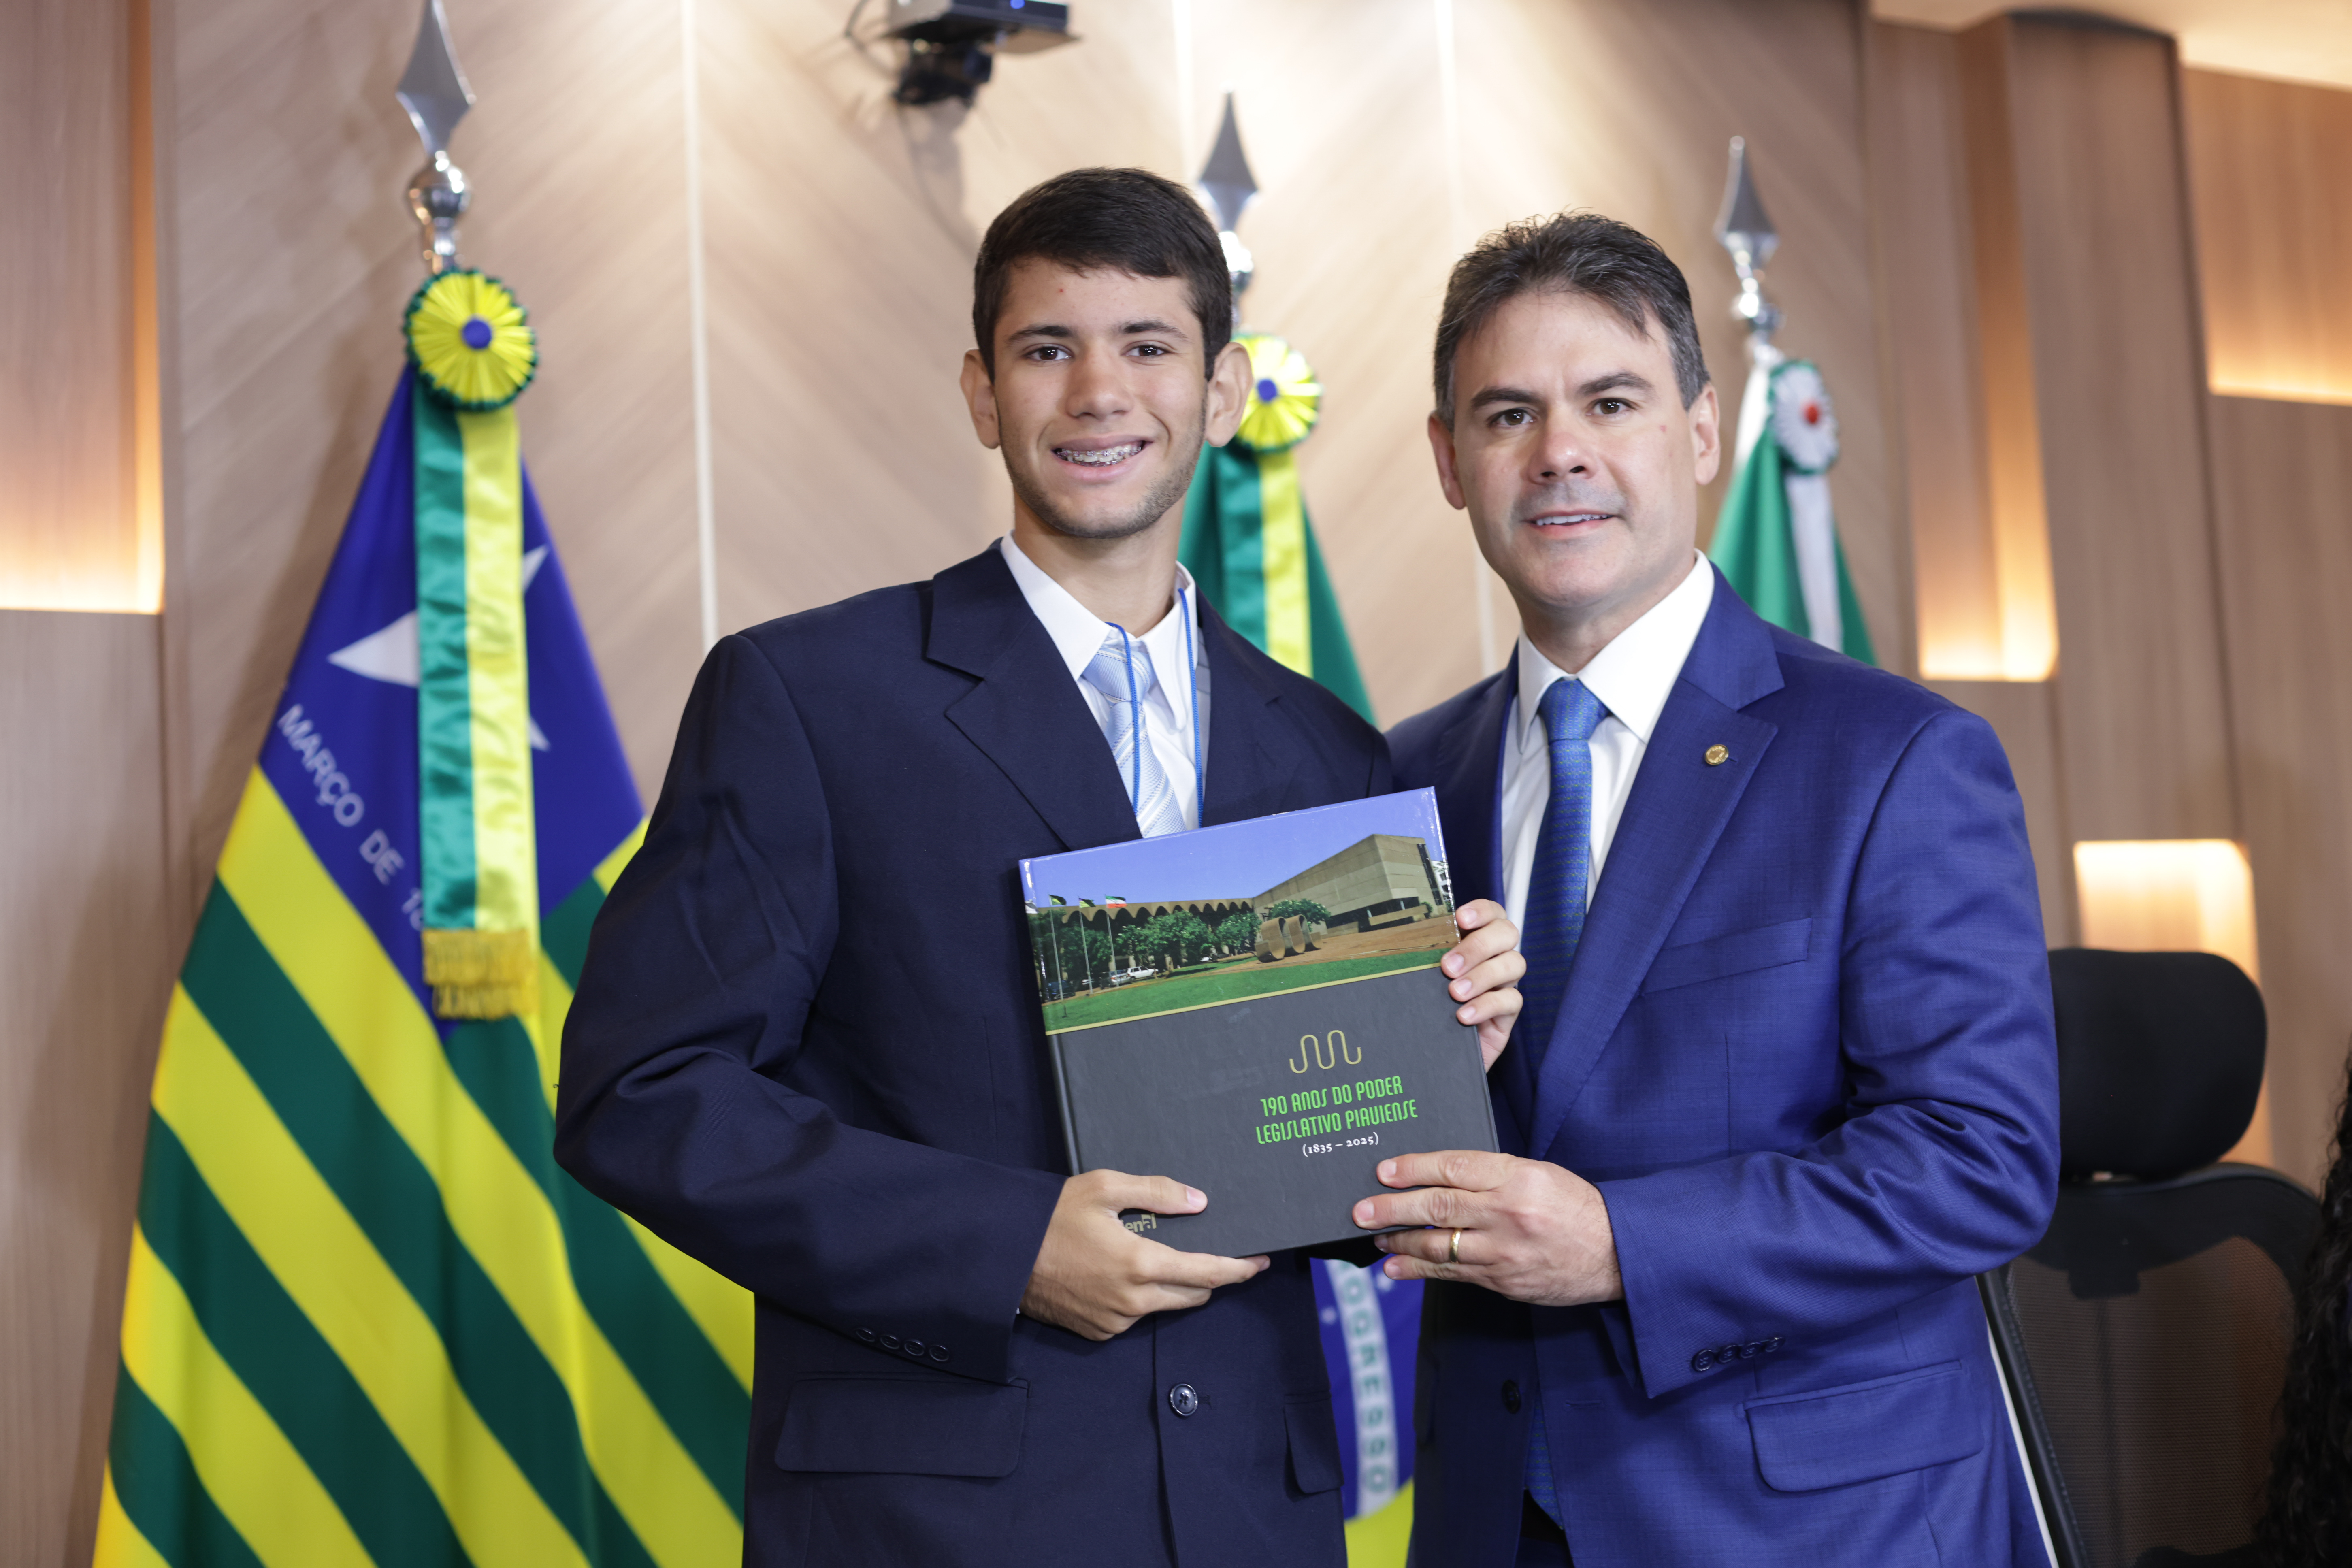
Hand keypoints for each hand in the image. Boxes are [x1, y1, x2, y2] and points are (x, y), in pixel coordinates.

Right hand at [1020, 1170, 1268, 1339]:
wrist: (1004, 1256)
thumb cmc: (1052, 1217)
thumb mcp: (1104, 1188)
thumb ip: (1157, 1192)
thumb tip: (1199, 1201)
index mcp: (1140, 1264)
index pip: (1207, 1273)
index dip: (1239, 1269)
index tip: (1259, 1263)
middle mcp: (1133, 1300)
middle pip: (1193, 1295)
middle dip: (1207, 1276)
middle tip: (1208, 1253)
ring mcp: (1115, 1321)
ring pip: (1164, 1306)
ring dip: (1170, 1286)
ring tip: (1149, 1256)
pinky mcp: (1099, 1333)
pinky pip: (1134, 1317)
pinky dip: (1138, 1298)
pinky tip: (1117, 1274)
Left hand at [1351, 1150, 1620, 1306]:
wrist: (1617, 1253)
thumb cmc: (1574, 1206)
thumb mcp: (1538, 1174)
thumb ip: (1491, 1174)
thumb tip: (1438, 1176)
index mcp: (1517, 1177)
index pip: (1454, 1167)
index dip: (1413, 1168)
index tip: (1384, 1171)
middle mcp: (1508, 1213)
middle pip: (1438, 1207)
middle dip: (1392, 1208)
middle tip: (1360, 1210)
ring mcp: (1505, 1252)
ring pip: (1438, 1246)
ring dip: (1399, 1242)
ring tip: (1374, 1236)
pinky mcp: (1504, 1282)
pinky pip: (1452, 1274)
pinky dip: (1419, 1271)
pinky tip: (1396, 1267)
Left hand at [1442, 899, 1524, 1069]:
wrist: (1434, 1049)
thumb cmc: (1430, 1002)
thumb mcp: (1427, 975)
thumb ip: (1427, 956)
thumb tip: (1403, 939)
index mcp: (1478, 939)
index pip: (1492, 913)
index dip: (1482, 911)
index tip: (1461, 919)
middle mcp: (1496, 956)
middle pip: (1507, 934)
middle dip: (1478, 946)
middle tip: (1448, 966)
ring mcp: (1505, 983)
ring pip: (1514, 964)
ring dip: (1482, 975)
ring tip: (1455, 992)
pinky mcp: (1508, 1012)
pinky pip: (1511, 1000)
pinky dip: (1486, 1005)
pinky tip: (1464, 1015)